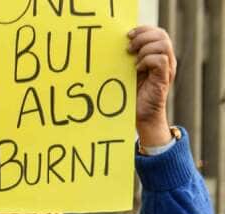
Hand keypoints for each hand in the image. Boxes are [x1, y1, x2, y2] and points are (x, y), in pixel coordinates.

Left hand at [128, 26, 175, 147]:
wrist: (140, 117)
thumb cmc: (131, 96)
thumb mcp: (127, 72)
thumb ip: (127, 58)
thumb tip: (114, 44)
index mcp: (157, 55)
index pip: (158, 32)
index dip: (144, 29)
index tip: (128, 35)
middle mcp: (165, 60)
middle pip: (162, 35)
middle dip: (144, 36)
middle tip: (129, 48)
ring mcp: (166, 69)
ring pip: (163, 45)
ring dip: (145, 48)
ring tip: (133, 60)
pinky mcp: (163, 79)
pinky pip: (161, 60)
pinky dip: (147, 61)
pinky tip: (137, 69)